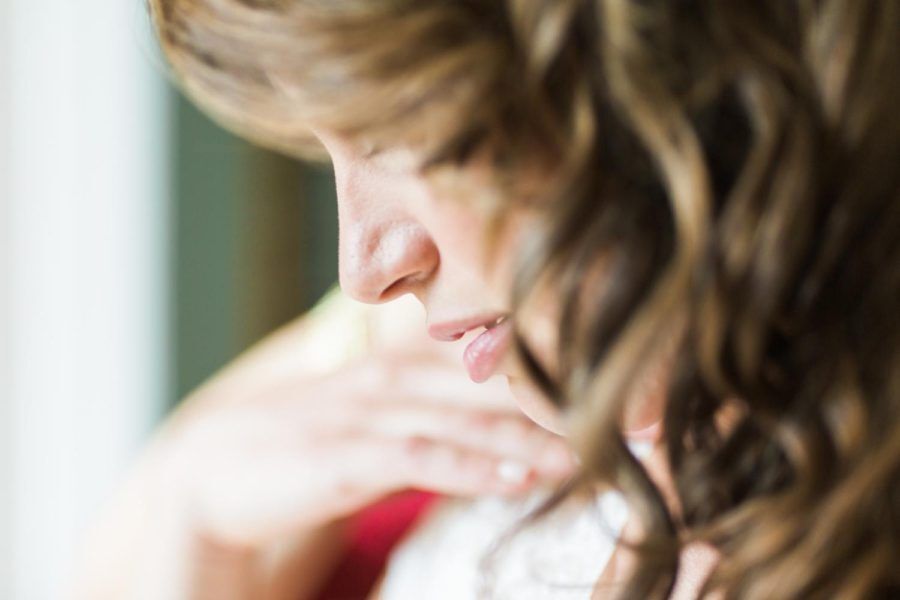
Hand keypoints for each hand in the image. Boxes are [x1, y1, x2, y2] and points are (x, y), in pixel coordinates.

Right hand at [163, 350, 573, 547]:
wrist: (210, 482)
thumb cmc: (305, 455)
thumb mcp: (376, 427)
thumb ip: (433, 417)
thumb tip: (504, 430)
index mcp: (395, 367)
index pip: (483, 359)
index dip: (547, 370)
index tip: (612, 387)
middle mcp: (384, 379)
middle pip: (483, 383)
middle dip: (554, 399)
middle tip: (625, 414)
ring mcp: (360, 414)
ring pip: (460, 418)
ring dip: (528, 436)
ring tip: (590, 451)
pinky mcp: (337, 457)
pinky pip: (415, 458)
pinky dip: (471, 468)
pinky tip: (518, 480)